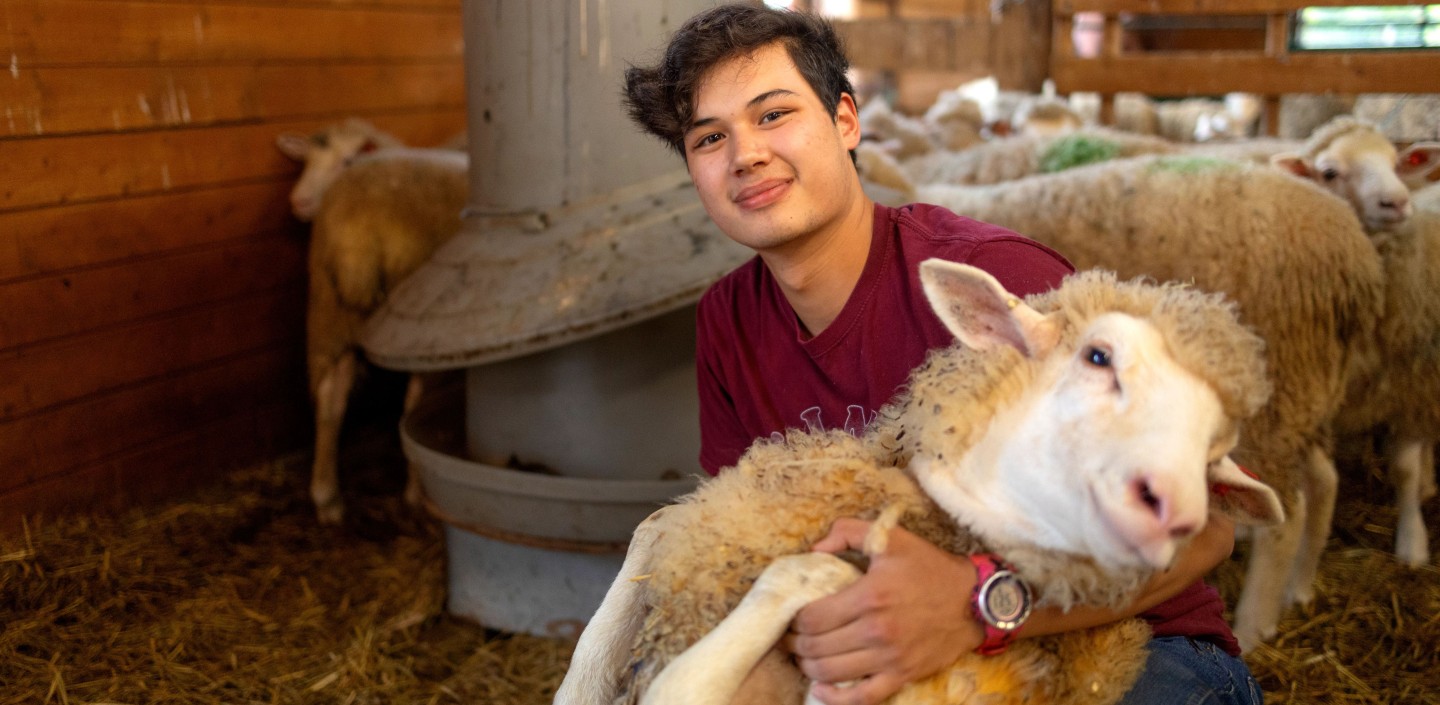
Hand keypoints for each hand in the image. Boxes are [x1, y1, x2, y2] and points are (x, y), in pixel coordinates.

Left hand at [787, 518, 983, 704]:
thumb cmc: (929, 567)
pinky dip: (836, 698)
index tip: (792, 617)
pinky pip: (863, 697)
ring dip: (809, 667)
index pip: (813, 617)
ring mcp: (890, 657)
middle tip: (790, 638)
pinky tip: (821, 689)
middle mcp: (877, 630)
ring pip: (832, 672)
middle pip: (817, 646)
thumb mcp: (891, 537)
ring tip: (804, 656)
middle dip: (796, 644)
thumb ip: (848, 532)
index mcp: (869, 595)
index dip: (795, 620)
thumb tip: (815, 548)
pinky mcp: (903, 675)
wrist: (975, 600)